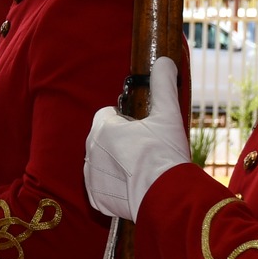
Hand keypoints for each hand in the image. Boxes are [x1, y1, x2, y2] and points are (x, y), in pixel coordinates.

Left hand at [85, 55, 190, 221]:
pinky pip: (101, 187)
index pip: (107, 115)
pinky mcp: (95, 198)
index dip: (125, 121)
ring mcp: (90, 176)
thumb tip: (163, 60)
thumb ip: (162, 85)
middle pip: (103, 139)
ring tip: (140, 170)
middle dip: (120, 142)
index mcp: (103, 128)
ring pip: (100, 162)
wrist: (166, 196)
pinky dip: (113, 187)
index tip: (141, 130)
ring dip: (115, 164)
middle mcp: (90, 151)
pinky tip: (133, 187)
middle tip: (144, 151)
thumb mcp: (167, 115)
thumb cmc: (165, 154)